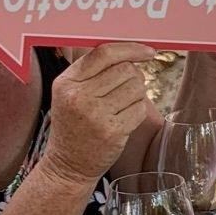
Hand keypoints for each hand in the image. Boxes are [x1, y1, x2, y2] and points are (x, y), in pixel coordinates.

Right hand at [39, 43, 154, 188]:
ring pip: (136, 87)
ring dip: (137, 94)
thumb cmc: (74, 124)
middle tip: (128, 88)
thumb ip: (92, 71)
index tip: (148, 51)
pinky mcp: (112, 131)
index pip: (104, 53)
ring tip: (122, 105)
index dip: (131, 49)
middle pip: (125, 69)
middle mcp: (79, 96)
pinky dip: (137, 112)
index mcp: (67, 82)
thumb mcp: (69, 93)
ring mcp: (95, 114)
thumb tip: (131, 51)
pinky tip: (124, 120)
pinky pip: (140, 109)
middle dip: (135, 76)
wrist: (67, 165)